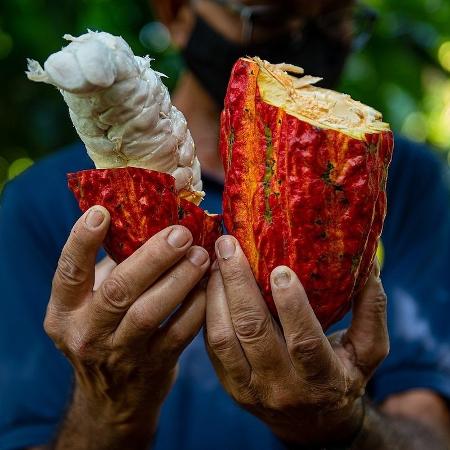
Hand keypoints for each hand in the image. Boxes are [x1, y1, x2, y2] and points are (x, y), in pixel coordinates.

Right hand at [45, 206, 209, 438]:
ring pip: (150, 311)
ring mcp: (120, 353)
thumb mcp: (93, 304)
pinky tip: (209, 284)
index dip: (82, 240)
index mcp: (65, 311)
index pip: (68, 272)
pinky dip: (197, 304)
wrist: (112, 400)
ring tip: (200, 255)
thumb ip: (112, 269)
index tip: (103, 211)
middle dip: (153, 257)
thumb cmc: (106, 333)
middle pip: (119, 290)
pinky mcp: (153, 366)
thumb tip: (147, 220)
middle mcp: (86, 334)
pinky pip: (180, 331)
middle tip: (181, 233)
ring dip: (180, 279)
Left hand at [205, 236, 388, 446]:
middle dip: (239, 284)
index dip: (292, 305)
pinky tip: (211, 284)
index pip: (304, 342)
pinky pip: (210, 345)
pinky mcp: (228, 383)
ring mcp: (249, 387)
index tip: (280, 268)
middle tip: (229, 246)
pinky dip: (208, 311)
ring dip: (217, 294)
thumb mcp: (368, 352)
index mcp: (321, 379)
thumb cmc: (341, 377)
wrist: (310, 423)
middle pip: (253, 332)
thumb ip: (371, 311)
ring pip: (223, 337)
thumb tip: (369, 268)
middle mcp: (280, 386)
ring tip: (216, 261)